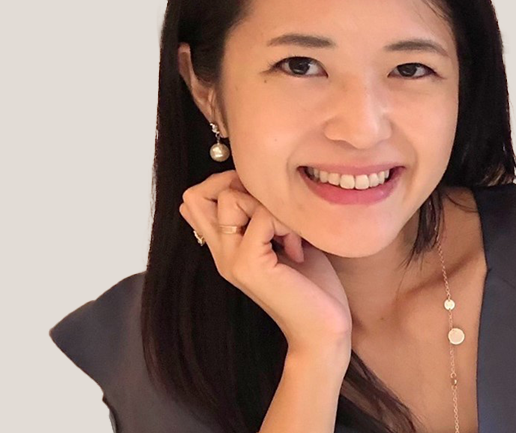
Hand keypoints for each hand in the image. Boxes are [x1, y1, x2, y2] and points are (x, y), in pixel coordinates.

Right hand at [179, 169, 352, 359]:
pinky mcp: (248, 265)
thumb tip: (259, 183)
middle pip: (195, 194)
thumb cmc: (311, 285)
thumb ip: (263, 215)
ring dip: (268, 203)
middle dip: (235, 182)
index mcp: (224, 246)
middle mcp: (220, 252)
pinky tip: (296, 248)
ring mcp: (230, 259)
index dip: (222, 182)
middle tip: (268, 205)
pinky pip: (263, 216)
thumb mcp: (283, 239)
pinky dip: (286, 223)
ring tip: (288, 233)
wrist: (322, 332)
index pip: (193, 199)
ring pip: (230, 197)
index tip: (260, 197)